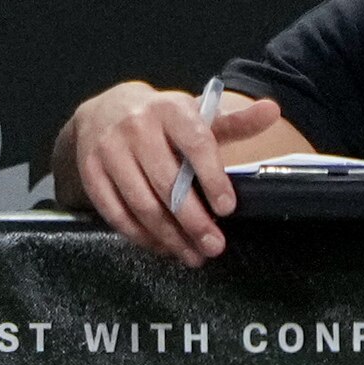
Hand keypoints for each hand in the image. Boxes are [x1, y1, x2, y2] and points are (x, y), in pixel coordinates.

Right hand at [60, 81, 285, 264]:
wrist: (103, 111)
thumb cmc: (161, 119)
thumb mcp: (196, 115)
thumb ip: (235, 121)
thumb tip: (273, 111)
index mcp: (169, 109)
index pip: (195, 143)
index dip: (212, 177)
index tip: (228, 208)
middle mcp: (136, 126)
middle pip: (167, 182)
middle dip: (193, 220)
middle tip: (214, 246)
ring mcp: (109, 149)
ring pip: (141, 203)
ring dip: (168, 235)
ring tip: (192, 254)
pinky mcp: (90, 171)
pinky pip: (115, 211)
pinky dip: (139, 235)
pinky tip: (161, 246)